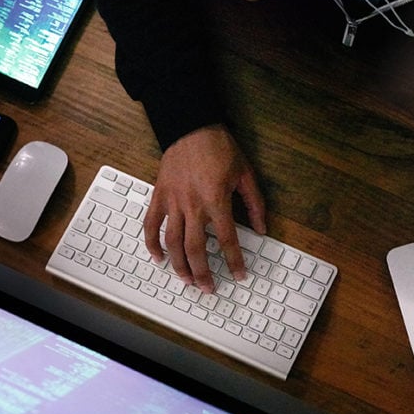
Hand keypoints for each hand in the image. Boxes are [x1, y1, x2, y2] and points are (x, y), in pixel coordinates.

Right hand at [143, 124, 266, 291]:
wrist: (191, 125)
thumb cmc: (220, 148)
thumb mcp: (246, 174)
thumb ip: (254, 204)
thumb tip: (262, 228)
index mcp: (216, 200)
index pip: (227, 240)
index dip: (234, 261)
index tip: (239, 275)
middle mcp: (192, 205)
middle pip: (196, 249)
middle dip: (203, 273)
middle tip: (208, 288)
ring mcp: (173, 201)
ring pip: (172, 242)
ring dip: (179, 265)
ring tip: (186, 280)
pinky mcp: (159, 195)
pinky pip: (151, 224)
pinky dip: (152, 243)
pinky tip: (158, 258)